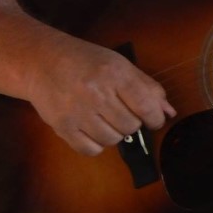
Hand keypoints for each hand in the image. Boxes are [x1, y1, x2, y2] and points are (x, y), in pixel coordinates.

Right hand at [24, 32, 175, 155]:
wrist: (42, 62)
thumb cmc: (87, 62)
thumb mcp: (121, 65)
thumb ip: (147, 88)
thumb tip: (169, 112)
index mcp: (114, 74)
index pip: (145, 106)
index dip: (155, 118)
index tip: (154, 120)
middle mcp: (96, 93)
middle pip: (130, 126)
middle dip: (133, 123)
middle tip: (123, 113)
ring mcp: (77, 111)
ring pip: (112, 140)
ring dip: (115, 133)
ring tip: (106, 119)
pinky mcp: (62, 126)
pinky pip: (91, 150)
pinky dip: (97, 144)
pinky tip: (94, 129)